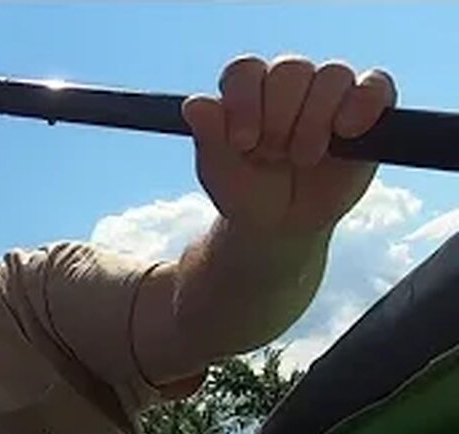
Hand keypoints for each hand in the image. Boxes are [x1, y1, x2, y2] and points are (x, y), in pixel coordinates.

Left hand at [183, 55, 396, 235]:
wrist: (281, 225)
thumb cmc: (246, 192)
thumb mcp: (220, 171)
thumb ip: (208, 137)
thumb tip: (195, 105)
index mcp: (247, 91)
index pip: (245, 71)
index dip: (244, 102)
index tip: (243, 142)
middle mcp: (288, 85)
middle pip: (290, 69)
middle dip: (279, 116)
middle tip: (273, 155)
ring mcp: (328, 94)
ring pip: (332, 75)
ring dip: (315, 119)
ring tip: (303, 158)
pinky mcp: (365, 109)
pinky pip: (375, 86)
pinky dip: (363, 103)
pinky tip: (346, 131)